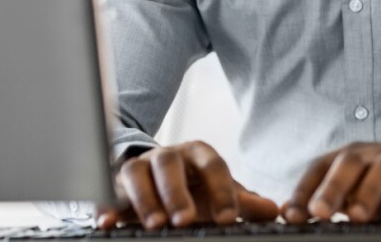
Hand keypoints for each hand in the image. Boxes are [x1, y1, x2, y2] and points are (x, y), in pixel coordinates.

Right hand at [96, 141, 279, 228]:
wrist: (157, 174)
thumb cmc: (193, 186)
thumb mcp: (218, 192)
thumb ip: (243, 201)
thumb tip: (274, 210)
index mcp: (198, 154)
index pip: (213, 165)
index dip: (221, 190)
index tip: (228, 219)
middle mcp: (167, 156)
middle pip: (169, 165)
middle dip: (176, 193)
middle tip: (184, 220)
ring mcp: (139, 166)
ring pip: (136, 173)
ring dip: (144, 199)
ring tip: (154, 224)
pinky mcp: (115, 182)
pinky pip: (108, 190)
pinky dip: (106, 205)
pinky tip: (108, 222)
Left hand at [282, 143, 380, 224]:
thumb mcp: (354, 193)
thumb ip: (324, 201)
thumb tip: (286, 211)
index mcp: (350, 158)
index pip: (320, 168)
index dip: (304, 190)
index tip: (292, 216)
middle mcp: (374, 156)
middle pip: (350, 162)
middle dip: (332, 187)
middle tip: (319, 212)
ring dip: (369, 191)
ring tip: (356, 216)